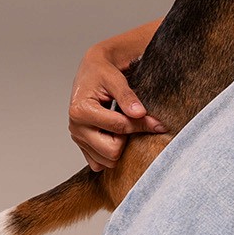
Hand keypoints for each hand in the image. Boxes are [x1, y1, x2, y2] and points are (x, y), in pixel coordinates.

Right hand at [69, 38, 165, 170]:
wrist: (92, 70)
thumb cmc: (102, 72)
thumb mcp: (115, 79)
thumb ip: (127, 96)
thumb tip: (140, 113)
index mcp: (80, 111)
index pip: (119, 127)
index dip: (142, 124)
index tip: (158, 122)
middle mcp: (75, 127)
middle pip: (112, 151)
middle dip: (127, 139)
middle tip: (134, 123)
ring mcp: (78, 138)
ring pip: (107, 161)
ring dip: (120, 147)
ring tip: (124, 127)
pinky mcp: (82, 145)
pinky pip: (99, 163)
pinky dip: (111, 154)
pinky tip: (116, 137)